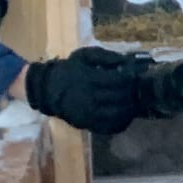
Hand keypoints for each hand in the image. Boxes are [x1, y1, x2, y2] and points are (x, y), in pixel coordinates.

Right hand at [26, 47, 143, 134]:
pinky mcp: (88, 125)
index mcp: (89, 79)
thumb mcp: (83, 55)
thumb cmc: (68, 70)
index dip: (130, 78)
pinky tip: (125, 114)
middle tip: (135, 88)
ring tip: (133, 100)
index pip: (119, 81)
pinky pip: (111, 127)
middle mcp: (90, 98)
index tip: (134, 75)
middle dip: (132, 92)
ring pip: (119, 114)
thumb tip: (125, 61)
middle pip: (122, 97)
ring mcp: (89, 114)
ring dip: (130, 107)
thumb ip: (105, 56)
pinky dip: (122, 122)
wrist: (46, 89)